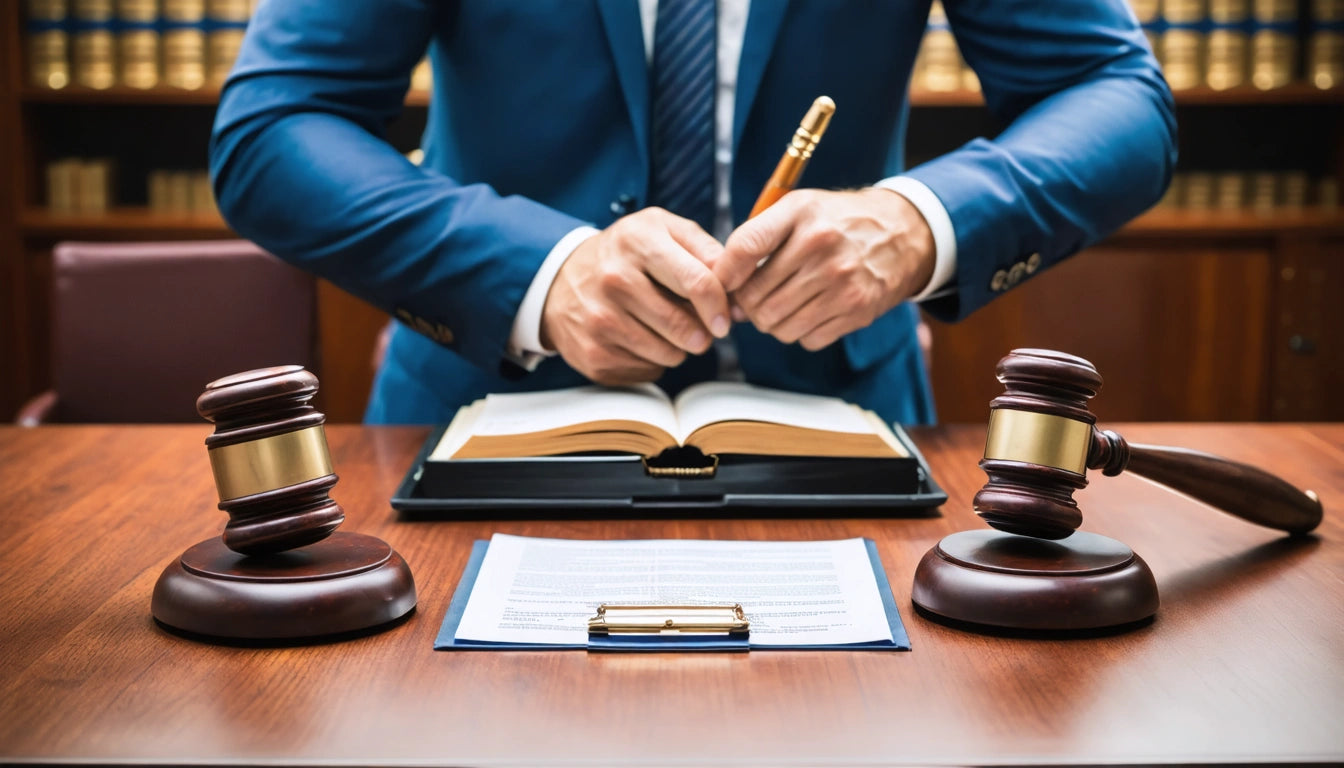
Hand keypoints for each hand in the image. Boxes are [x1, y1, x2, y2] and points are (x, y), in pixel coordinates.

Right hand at [540, 208, 730, 384]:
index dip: (721, 307)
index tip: (726, 320)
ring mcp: (600, 320)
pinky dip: (652, 361)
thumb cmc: (625, 254)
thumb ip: (706, 251)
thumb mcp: (662, 231)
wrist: (559, 281)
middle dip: (702, 334)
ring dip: (677, 348)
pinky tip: (638, 339)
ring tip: (663, 329)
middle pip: (684, 327)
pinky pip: (647, 371)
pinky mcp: (594, 354)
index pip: (698, 282)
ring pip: (669, 354)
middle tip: (698, 329)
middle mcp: (614, 279)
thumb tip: (738, 295)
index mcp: (638, 242)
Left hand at [713, 188, 935, 350]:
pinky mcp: (857, 310)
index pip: (745, 247)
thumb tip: (724, 285)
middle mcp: (822, 246)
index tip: (723, 283)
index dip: (725, 273)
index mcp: (802, 213)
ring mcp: (841, 281)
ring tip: (781, 306)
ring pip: (777, 325)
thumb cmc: (837, 223)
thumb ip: (758, 236)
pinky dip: (801, 332)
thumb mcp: (799, 208)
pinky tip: (810, 311)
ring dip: (771, 322)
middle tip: (754, 300)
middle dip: (747, 305)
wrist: (901, 235)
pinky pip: (806, 339)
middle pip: (756, 298)